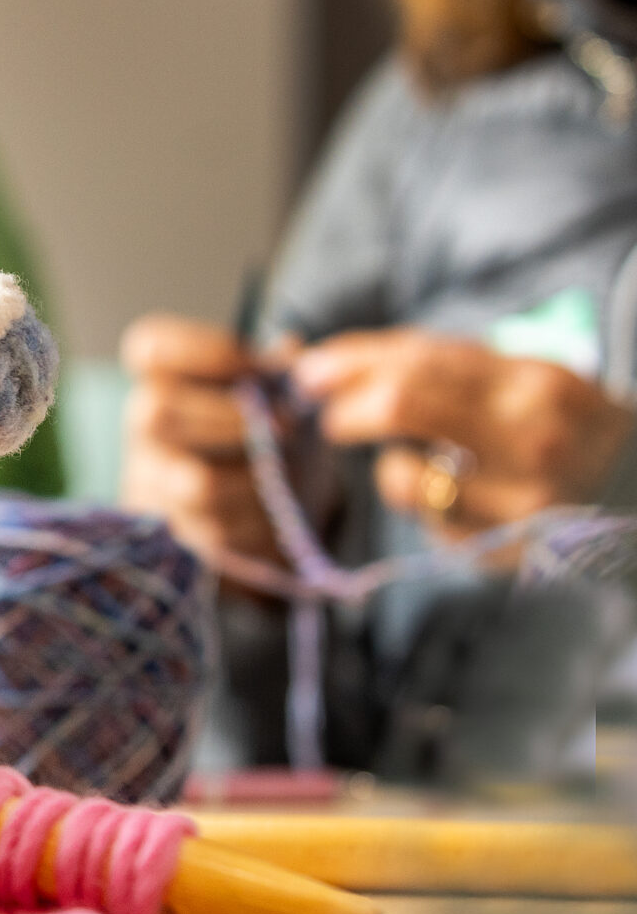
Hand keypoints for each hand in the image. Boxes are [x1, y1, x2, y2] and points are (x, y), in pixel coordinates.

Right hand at [119, 313, 278, 562]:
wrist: (263, 496)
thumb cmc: (265, 426)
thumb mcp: (275, 389)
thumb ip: (277, 368)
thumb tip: (290, 349)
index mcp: (162, 377)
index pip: (149, 349)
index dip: (202, 352)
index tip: (254, 365)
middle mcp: (143, 425)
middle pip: (158, 412)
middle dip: (233, 419)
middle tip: (286, 423)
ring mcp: (154, 481)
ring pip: (196, 482)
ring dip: (254, 475)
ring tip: (284, 466)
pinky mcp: (180, 532)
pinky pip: (220, 527)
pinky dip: (259, 515)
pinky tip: (273, 500)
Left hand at [294, 329, 634, 533]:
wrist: (634, 492)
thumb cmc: (557, 424)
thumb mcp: (518, 378)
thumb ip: (437, 367)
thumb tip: (331, 363)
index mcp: (533, 384)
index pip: (419, 361)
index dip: (352, 363)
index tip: (309, 370)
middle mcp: (529, 440)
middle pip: (401, 407)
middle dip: (346, 408)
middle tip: (328, 415)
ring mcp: (519, 503)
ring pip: (401, 478)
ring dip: (389, 466)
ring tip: (420, 461)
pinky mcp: (502, 552)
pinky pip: (425, 523)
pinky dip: (423, 504)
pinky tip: (454, 497)